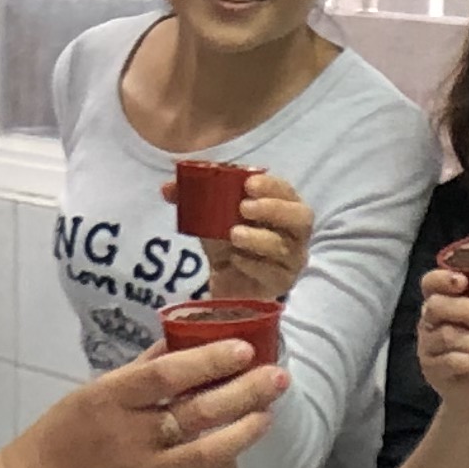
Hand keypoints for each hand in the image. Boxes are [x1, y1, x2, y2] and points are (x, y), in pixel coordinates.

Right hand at [8, 349, 281, 467]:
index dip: (209, 361)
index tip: (243, 349)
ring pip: (209, 453)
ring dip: (245, 432)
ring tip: (266, 414)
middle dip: (245, 392)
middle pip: (199, 413)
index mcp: (109, 401)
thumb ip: (139, 371)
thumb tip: (185, 341)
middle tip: (277, 377)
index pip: (167, 376)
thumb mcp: (91, 393)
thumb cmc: (62, 436)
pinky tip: (235, 454)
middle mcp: (131, 438)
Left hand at [198, 171, 311, 303]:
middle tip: (244, 207)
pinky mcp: (281, 284)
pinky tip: (236, 260)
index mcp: (283, 207)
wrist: (224, 282)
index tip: (248, 183)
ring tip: (234, 234)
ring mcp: (291, 260)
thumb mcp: (210, 217)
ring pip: (286, 247)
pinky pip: (273, 274)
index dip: (272, 186)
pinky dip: (253, 265)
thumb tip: (166, 188)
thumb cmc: (227, 241)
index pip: (287, 191)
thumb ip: (191, 198)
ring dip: (258, 238)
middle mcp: (295, 233)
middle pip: (302, 217)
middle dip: (274, 209)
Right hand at [410, 270, 468, 414]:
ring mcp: (429, 346)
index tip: (463, 282)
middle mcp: (432, 320)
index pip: (431, 282)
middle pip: (434, 306)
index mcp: (447, 300)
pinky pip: (447, 361)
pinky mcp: (433, 370)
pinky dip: (468, 361)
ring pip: (443, 335)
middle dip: (464, 310)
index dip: (442, 279)